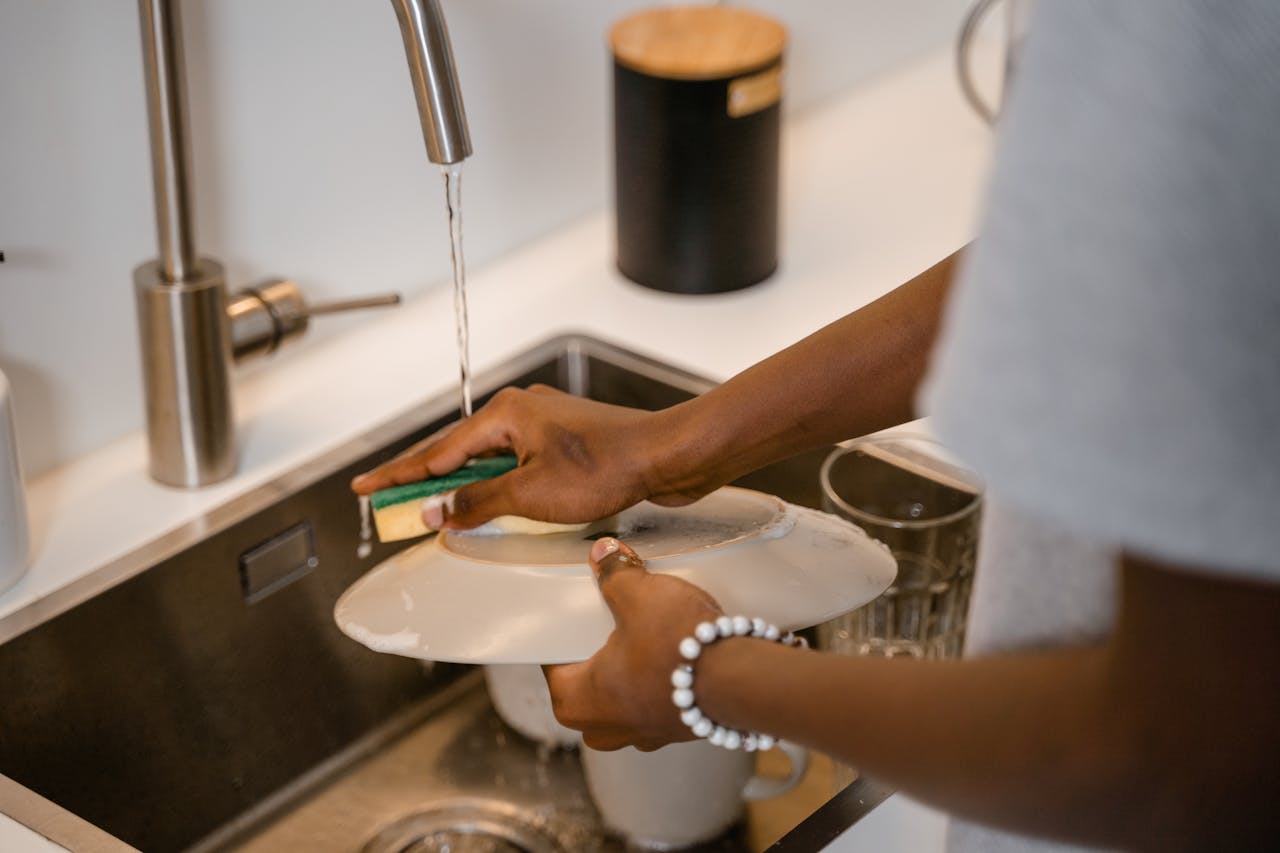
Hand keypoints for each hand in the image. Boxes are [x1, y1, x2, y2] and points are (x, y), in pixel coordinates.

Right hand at [350, 384, 715, 528]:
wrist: (667, 456)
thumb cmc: (608, 468)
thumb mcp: (531, 494)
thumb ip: (477, 502)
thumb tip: (435, 512)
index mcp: (505, 414)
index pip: (436, 451)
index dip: (398, 475)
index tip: (364, 488)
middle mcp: (521, 411)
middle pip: (457, 450)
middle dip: (422, 478)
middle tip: (386, 500)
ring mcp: (544, 425)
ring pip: (487, 457)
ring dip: (460, 483)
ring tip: (427, 506)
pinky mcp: (565, 442)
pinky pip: (514, 463)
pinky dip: (493, 483)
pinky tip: (487, 501)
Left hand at [544, 537, 724, 750]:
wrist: (740, 680)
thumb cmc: (677, 647)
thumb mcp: (638, 596)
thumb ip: (614, 573)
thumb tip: (603, 554)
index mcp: (578, 702)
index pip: (552, 669)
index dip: (560, 640)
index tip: (571, 619)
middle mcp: (607, 728)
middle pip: (586, 690)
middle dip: (595, 662)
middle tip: (606, 628)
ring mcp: (646, 735)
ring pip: (622, 704)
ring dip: (628, 677)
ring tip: (643, 641)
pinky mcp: (678, 731)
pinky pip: (657, 706)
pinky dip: (660, 685)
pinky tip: (674, 657)